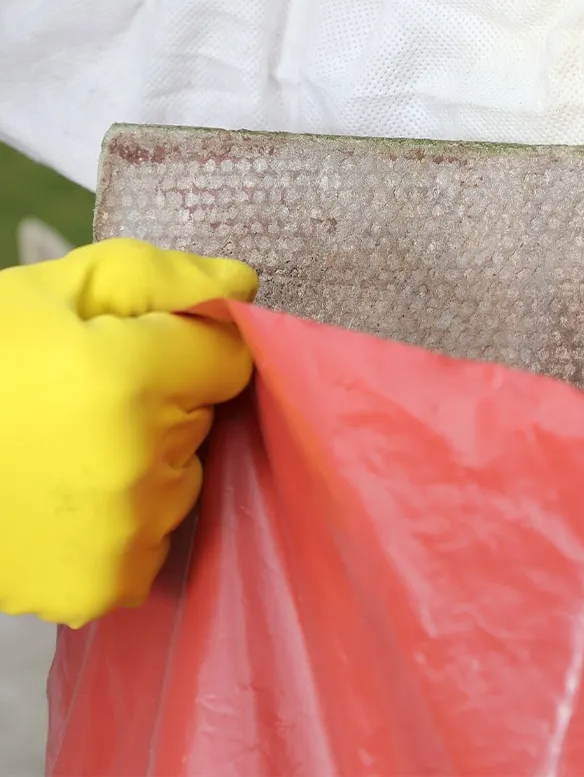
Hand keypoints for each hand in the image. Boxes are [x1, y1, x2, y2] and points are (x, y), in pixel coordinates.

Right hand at [0, 239, 257, 626]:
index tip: (142, 347)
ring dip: (148, 464)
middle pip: (205, 418)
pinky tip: (63, 502)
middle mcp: (141, 465)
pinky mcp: (101, 589)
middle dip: (165, 400)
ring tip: (66, 453)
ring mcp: (123, 536)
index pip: (230, 357)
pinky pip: (154, 540)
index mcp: (130, 379)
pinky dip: (124, 523)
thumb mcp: (55, 289)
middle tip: (85, 399)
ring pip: (184, 479)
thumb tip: (245, 287)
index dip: (186, 346)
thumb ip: (163, 277)